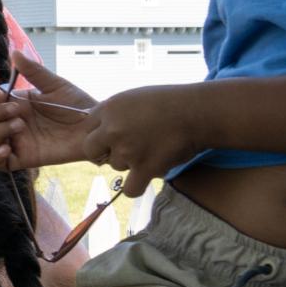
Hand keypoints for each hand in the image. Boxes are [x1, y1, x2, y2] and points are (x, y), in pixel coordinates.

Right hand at [0, 52, 102, 170]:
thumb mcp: (55, 85)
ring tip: (19, 126)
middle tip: (17, 111)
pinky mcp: (23, 159)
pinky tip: (7, 149)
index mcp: (15, 104)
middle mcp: (10, 123)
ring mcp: (16, 142)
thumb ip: (33, 71)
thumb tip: (15, 52)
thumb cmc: (77, 105)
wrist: (95, 127)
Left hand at [86, 86, 202, 196]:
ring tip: (151, 150)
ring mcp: (127, 150)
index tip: (112, 135)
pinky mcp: (144, 168)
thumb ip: (113, 112)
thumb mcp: (134, 98)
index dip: (99, 133)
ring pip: (115, 166)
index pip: (87, 127)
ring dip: (130, 163)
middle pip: (91, 150)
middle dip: (104, 151)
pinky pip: (129, 189)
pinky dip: (136, 186)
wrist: (198, 112)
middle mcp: (113, 129)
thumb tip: (98, 128)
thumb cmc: (170, 103)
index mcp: (109, 108)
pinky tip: (145, 176)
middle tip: (125, 148)